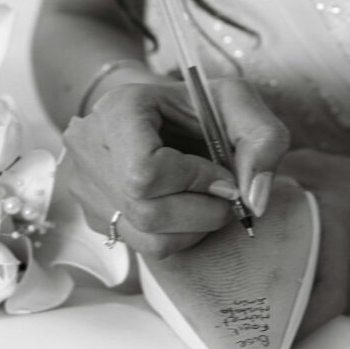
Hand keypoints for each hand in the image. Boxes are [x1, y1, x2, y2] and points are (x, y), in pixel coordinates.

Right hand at [63, 78, 289, 258]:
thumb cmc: (198, 105)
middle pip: (147, 211)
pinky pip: (143, 246)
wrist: (162, 113)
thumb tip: (254, 201)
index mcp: (116, 111)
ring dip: (195, 228)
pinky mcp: (95, 216)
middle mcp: (88, 149)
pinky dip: (178, 236)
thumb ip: (263, 140)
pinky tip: (185, 209)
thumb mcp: (238, 102)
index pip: (145, 172)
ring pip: (147, 237)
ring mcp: (86, 186)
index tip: (223, 175)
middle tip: (225, 194)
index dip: (195, 182)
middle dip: (203, 211)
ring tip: (207, 200)